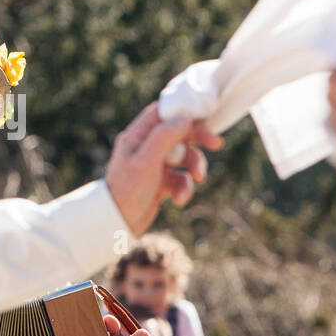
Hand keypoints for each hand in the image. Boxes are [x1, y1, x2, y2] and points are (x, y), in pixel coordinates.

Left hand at [105, 102, 222, 235]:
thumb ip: (164, 136)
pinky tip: (179, 200)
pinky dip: (184, 188)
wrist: (118, 223)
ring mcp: (154, 165)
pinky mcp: (161, 183)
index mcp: (137, 136)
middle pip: (179, 133)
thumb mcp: (146, 160)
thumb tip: (185, 118)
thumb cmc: (127, 189)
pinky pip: (181, 179)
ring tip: (198, 178)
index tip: (203, 117)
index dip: (183, 112)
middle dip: (198, 140)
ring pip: (184, 157)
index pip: (162, 113)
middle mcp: (146, 147)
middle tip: (217, 144)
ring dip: (194, 167)